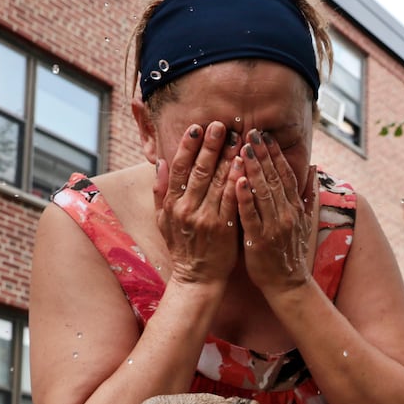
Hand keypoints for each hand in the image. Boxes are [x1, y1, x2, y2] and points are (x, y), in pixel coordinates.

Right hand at [154, 121, 240, 284]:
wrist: (197, 278)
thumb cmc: (182, 247)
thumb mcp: (162, 220)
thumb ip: (160, 192)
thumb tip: (161, 163)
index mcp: (172, 204)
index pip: (179, 168)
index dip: (187, 146)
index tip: (196, 127)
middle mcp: (186, 209)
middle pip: (198, 170)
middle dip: (210, 145)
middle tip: (220, 125)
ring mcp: (205, 218)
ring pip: (216, 182)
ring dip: (226, 157)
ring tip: (237, 138)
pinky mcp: (223, 228)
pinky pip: (230, 200)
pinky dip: (236, 181)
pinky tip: (243, 165)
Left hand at [234, 129, 315, 297]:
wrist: (288, 285)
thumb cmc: (291, 252)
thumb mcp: (306, 222)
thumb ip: (309, 195)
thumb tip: (315, 169)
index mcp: (295, 208)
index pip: (285, 174)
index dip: (276, 154)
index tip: (266, 135)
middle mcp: (287, 214)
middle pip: (274, 178)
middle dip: (263, 154)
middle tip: (251, 131)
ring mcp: (274, 227)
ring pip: (263, 192)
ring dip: (254, 169)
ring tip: (244, 148)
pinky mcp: (259, 240)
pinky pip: (251, 215)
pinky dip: (245, 197)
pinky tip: (238, 180)